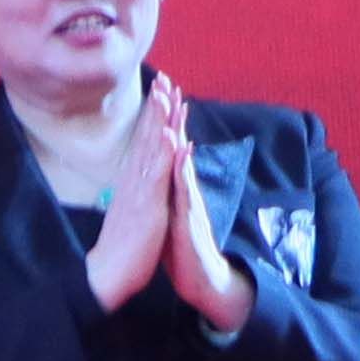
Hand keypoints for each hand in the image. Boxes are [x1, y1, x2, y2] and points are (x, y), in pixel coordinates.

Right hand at [84, 87, 185, 311]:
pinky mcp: (147, 204)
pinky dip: (163, 152)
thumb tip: (135, 179)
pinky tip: (168, 134)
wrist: (109, 273)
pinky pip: (156, 174)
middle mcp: (135, 180)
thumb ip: (134, 192)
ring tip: (165, 94)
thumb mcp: (131, 212)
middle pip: (147, 136)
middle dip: (156, 107)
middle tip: (164, 78)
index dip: (153, 116)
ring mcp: (140, 190)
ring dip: (159, 120)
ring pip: (151, 148)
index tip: (159, 92)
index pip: (145, 141)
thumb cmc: (122, 247)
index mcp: (133, 181)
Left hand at [151, 78, 251, 333]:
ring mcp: (187, 201)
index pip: (168, 147)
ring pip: (182, 161)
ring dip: (179, 133)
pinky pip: (184, 191)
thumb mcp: (170, 212)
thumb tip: (164, 171)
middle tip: (169, 82)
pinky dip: (182, 170)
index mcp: (173, 187)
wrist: (200, 279)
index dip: (164, 119)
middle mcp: (182, 189)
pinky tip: (181, 151)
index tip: (159, 90)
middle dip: (173, 114)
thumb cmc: (182, 247)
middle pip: (178, 145)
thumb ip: (169, 190)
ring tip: (175, 105)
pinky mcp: (188, 219)